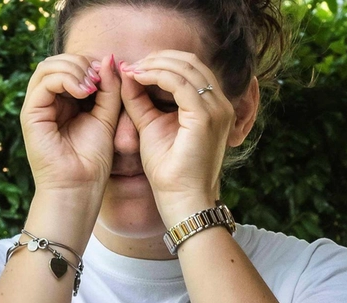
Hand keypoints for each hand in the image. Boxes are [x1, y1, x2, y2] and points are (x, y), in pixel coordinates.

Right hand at [21, 53, 122, 196]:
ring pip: (48, 67)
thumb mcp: (107, 116)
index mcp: (63, 101)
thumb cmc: (92, 159)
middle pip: (57, 61)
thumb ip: (109, 88)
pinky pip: (44, 82)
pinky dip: (65, 79)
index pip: (70, 65)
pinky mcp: (30, 114)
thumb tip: (108, 58)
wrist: (79, 187)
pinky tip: (83, 92)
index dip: (90, 64)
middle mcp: (47, 102)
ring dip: (73, 68)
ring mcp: (36, 107)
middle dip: (81, 63)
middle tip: (100, 79)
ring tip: (92, 86)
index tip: (110, 76)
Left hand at [119, 51, 235, 212]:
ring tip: (130, 70)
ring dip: (154, 64)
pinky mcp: (206, 117)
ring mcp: (217, 109)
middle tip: (130, 64)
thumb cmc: (169, 173)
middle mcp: (219, 103)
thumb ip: (141, 101)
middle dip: (157, 58)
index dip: (161, 61)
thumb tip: (126, 74)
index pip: (190, 68)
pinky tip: (136, 78)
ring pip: (185, 68)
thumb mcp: (151, 127)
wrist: (182, 201)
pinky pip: (180, 83)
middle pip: (190, 62)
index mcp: (211, 105)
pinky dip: (156, 76)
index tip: (132, 67)